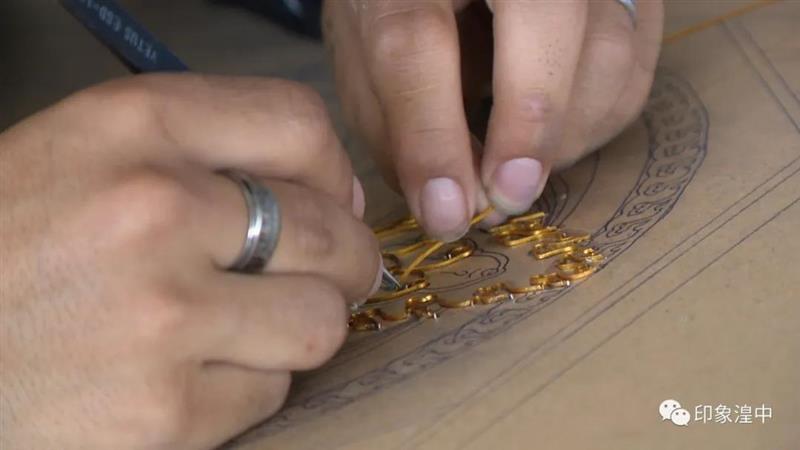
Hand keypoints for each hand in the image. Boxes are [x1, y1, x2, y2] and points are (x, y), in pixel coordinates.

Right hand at [0, 74, 380, 448]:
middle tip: (321, 279)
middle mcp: (152, 209)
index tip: (329, 201)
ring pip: (319, 321)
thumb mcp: (83, 158)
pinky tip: (187, 377)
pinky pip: (269, 392)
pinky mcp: (163, 413)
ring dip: (294, 329)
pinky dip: (243, 388)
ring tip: (242, 330)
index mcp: (129, 128)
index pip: (298, 123)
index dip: (332, 169)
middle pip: (331, 232)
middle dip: (345, 262)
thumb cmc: (7, 252)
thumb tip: (333, 193)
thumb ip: (201, 154)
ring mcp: (161, 316)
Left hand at [324, 0, 662, 238]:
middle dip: (529, 128)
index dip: (432, 133)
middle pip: (546, 16)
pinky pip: (633, 70)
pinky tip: (552, 135)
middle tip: (504, 197)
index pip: (416, 40)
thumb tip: (449, 206)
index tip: (446, 211)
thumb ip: (395, 121)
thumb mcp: (369, 54)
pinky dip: (594, 121)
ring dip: (563, 134)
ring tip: (517, 162)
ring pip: (607, 52)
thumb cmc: (403, 9)